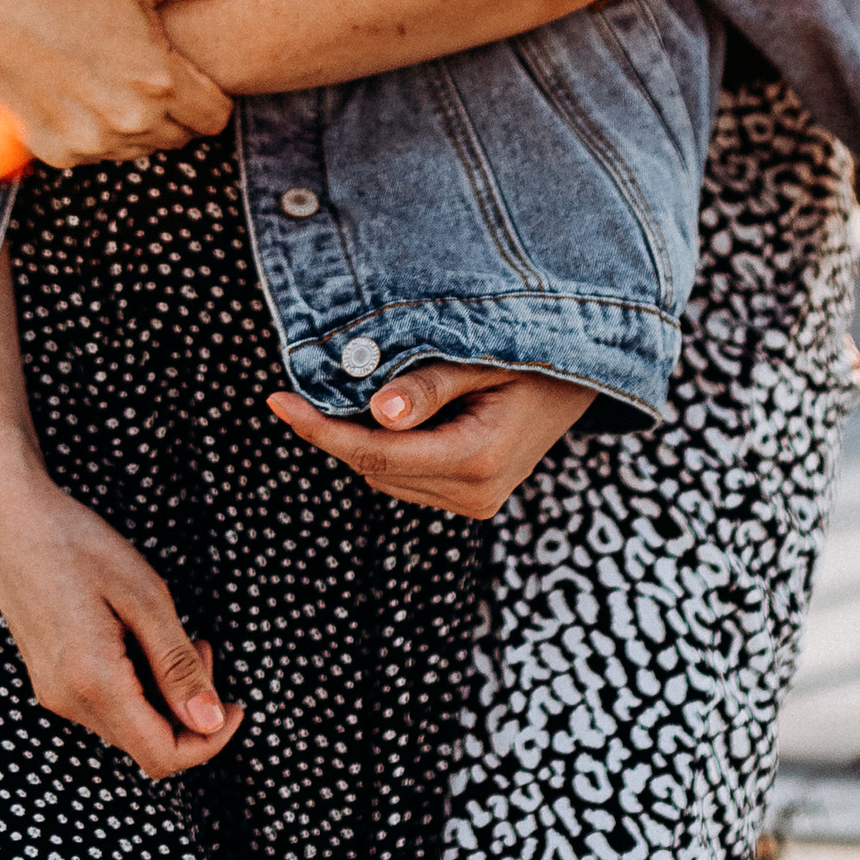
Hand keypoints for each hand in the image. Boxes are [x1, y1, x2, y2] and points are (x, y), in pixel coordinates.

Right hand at [0, 0, 275, 167]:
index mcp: (158, 81)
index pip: (216, 117)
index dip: (208, 93)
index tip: (185, 69)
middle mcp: (128, 122)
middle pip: (182, 136)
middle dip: (175, 109)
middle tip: (147, 69)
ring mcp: (90, 143)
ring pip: (142, 150)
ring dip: (138, 125)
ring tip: (111, 77)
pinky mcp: (57, 154)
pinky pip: (99, 155)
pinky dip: (97, 133)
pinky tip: (79, 92)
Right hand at [0, 432, 241, 780]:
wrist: (8, 515)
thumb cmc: (77, 544)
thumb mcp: (145, 597)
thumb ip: (178, 666)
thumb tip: (211, 721)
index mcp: (94, 683)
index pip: (162, 756)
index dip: (208, 741)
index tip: (235, 705)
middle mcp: (68, 700)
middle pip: (146, 746)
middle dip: (189, 711)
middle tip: (203, 648)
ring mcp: (53, 691)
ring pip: (127, 726)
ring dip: (163, 696)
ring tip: (177, 636)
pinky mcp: (49, 677)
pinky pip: (104, 704)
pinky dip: (137, 685)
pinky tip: (141, 638)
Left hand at [266, 363, 593, 519]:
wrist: (582, 381)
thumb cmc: (534, 355)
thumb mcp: (483, 357)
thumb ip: (431, 384)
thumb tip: (378, 414)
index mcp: (479, 459)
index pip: (378, 453)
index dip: (320, 429)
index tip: (276, 400)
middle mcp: (476, 494)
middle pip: (375, 467)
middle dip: (336, 428)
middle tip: (307, 383)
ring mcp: (474, 504)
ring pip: (384, 476)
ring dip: (362, 438)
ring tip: (368, 387)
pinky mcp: (470, 501)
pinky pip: (404, 478)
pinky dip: (386, 448)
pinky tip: (394, 411)